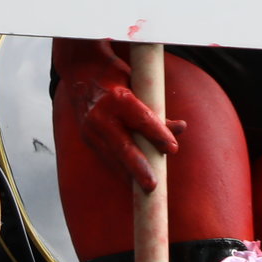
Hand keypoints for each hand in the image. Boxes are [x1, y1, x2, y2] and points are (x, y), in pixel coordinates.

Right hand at [54, 42, 181, 193]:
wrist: (80, 71)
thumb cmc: (115, 77)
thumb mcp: (138, 86)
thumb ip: (157, 109)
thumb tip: (181, 128)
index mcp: (117, 98)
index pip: (142, 120)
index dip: (158, 135)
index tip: (173, 149)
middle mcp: (101, 115)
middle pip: (123, 146)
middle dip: (138, 168)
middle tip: (153, 184)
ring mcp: (90, 129)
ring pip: (112, 157)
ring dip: (128, 175)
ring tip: (144, 190)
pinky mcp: (87, 138)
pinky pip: (106, 157)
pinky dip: (119, 169)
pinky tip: (131, 181)